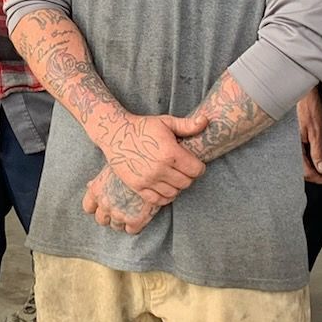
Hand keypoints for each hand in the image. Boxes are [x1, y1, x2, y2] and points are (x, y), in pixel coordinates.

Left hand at [83, 164, 160, 235]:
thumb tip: (89, 185)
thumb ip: (100, 180)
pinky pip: (131, 230)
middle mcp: (105, 204)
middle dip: (109, 216)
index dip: (96, 207)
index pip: (88, 207)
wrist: (152, 167)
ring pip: (116, 226)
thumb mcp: (112, 167)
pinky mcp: (135, 220)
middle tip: (121, 208)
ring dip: (123, 220)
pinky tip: (142, 214)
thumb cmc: (131, 163)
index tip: (104, 205)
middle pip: (101, 220)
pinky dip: (136, 225)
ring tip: (133, 209)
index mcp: (96, 190)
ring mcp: (119, 214)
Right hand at [95, 108, 209, 201]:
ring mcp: (148, 180)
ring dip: (177, 186)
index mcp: (170, 153)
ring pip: (174, 193)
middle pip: (186, 182)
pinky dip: (165, 196)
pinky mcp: (137, 186)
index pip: (196, 170)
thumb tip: (206, 121)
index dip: (199, 167)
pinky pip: (158, 200)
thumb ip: (187, 125)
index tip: (194, 163)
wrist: (115, 134)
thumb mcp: (166, 121)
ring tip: (173, 176)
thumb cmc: (142, 126)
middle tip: (183, 169)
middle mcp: (160, 169)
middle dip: (188, 176)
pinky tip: (165, 187)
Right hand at [297, 89, 321, 185]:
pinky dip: (315, 160)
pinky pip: (305, 155)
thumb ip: (317, 151)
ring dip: (318, 169)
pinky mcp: (300, 139)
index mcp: (294, 148)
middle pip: (305, 170)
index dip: (321, 179)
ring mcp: (296, 143)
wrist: (305, 92)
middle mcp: (292, 148)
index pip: (306, 172)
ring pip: (305, 163)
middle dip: (319, 176)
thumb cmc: (309, 108)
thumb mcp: (316, 131)